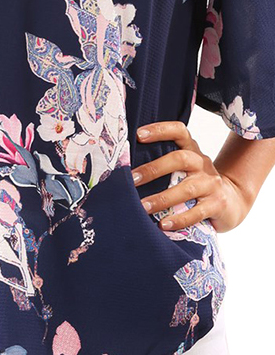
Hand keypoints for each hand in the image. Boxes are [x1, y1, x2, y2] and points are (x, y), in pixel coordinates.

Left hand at [131, 121, 251, 232]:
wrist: (231, 201)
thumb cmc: (195, 182)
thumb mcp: (182, 168)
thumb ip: (161, 164)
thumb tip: (122, 170)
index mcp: (191, 150)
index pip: (179, 131)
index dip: (160, 130)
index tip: (138, 134)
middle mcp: (202, 164)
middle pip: (180, 159)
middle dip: (154, 169)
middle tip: (132, 179)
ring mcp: (211, 184)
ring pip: (187, 189)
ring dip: (162, 199)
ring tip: (143, 207)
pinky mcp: (218, 204)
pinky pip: (197, 212)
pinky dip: (179, 219)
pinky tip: (163, 225)